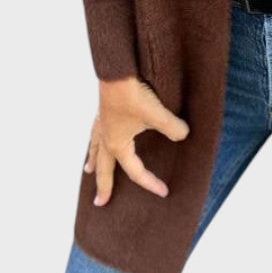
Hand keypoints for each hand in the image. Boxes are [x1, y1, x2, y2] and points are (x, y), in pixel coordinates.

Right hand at [86, 77, 189, 204]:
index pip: (135, 171)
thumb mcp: (157, 115)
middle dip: (102, 186)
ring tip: (88, 170)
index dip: (150, 183)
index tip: (164, 192)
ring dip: (93, 161)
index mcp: (117, 145)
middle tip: (99, 202)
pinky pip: (95, 132)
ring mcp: (102, 123)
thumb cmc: (133, 94)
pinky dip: (93, 141)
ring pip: (94, 149)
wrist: (117, 70)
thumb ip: (173, 129)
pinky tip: (96, 135)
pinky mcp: (103, 109)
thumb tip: (183, 135)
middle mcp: (105, 137)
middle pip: (103, 168)